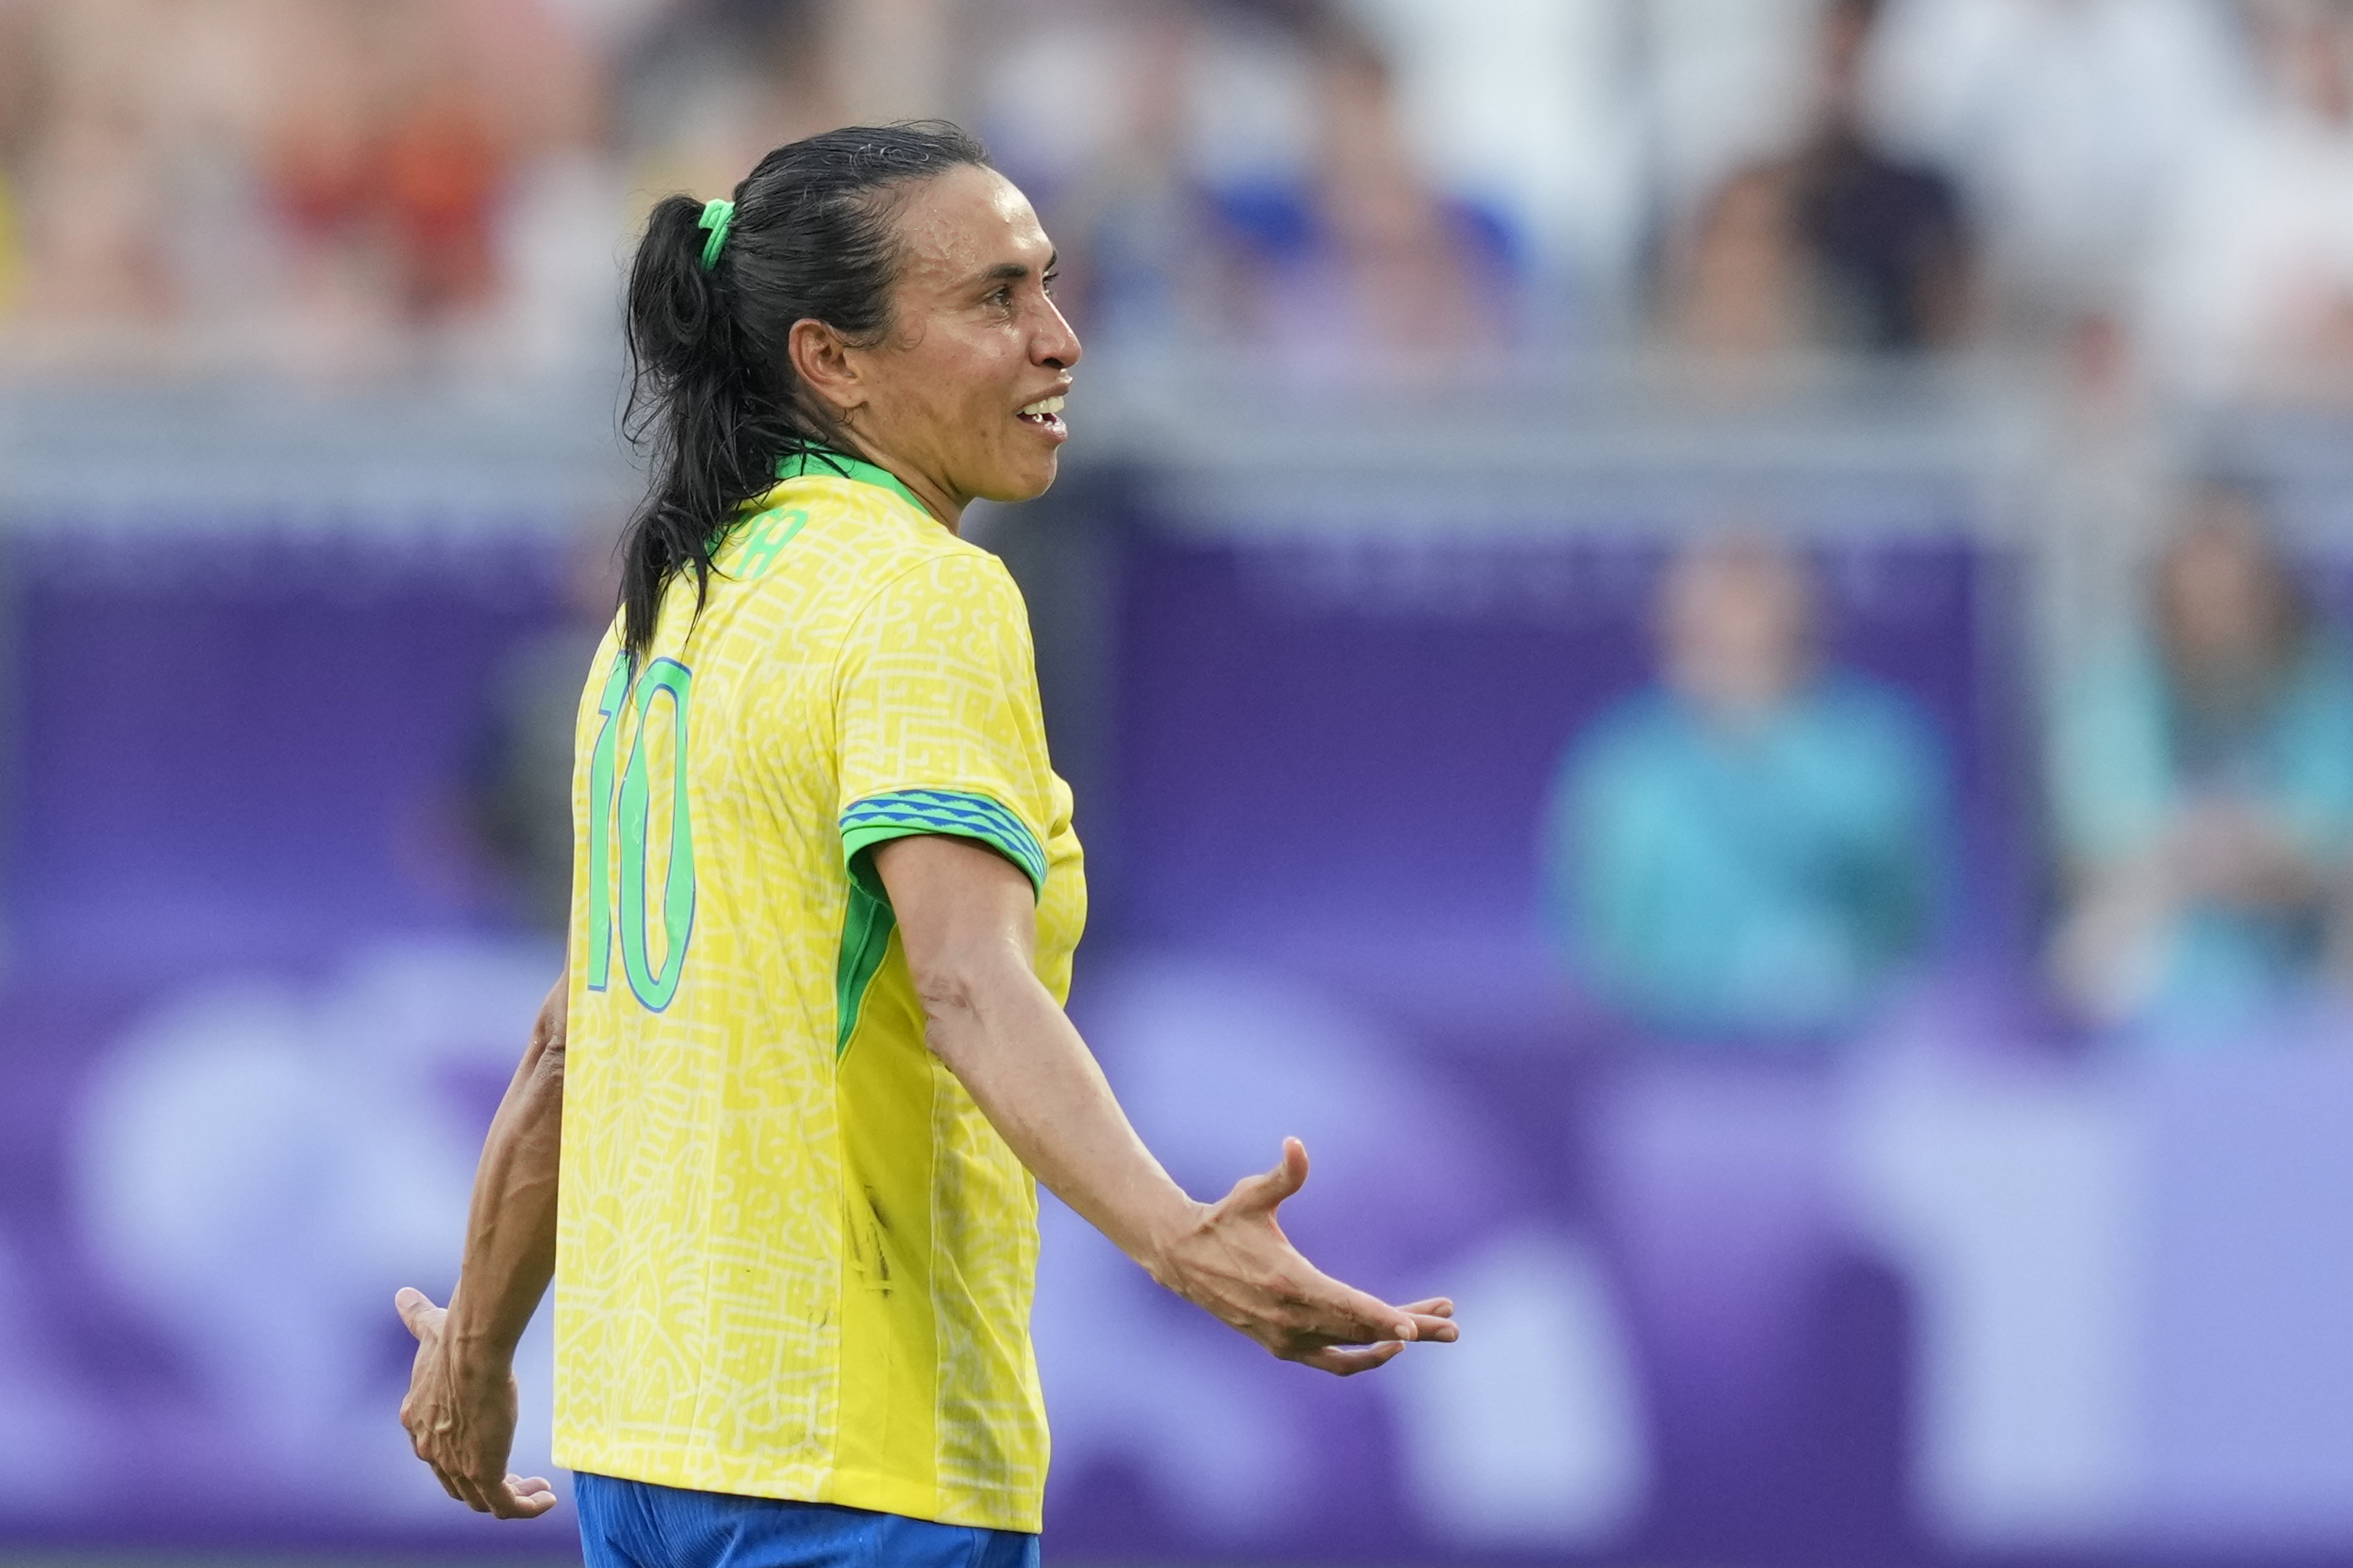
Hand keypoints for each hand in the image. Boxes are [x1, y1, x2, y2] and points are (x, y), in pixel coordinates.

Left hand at [395, 1287, 556, 1518]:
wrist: (472, 1349)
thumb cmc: (453, 1337)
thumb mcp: (430, 1330)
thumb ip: (416, 1317)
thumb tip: (403, 1295)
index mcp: (417, 1421)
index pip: (437, 1454)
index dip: (461, 1459)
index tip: (490, 1449)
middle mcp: (430, 1449)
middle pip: (458, 1486)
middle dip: (488, 1485)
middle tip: (518, 1478)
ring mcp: (456, 1464)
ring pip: (482, 1500)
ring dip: (511, 1498)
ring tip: (537, 1490)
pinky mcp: (483, 1472)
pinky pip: (504, 1506)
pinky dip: (525, 1507)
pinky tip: (546, 1499)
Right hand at [1148, 1138, 1457, 1375]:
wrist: (1183, 1259)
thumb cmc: (1223, 1221)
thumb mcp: (1251, 1194)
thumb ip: (1283, 1175)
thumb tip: (1296, 1145)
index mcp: (1289, 1283)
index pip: (1347, 1307)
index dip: (1384, 1318)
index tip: (1416, 1330)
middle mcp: (1290, 1319)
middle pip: (1361, 1330)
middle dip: (1411, 1328)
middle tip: (1453, 1326)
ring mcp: (1286, 1339)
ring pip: (1353, 1347)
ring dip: (1394, 1338)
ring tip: (1434, 1326)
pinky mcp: (1283, 1347)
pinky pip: (1334, 1362)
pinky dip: (1363, 1358)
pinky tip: (1391, 1345)